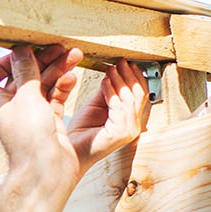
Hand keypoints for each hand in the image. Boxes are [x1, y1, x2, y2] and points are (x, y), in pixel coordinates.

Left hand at [0, 45, 147, 185]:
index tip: (20, 52)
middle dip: (39, 59)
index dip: (0, 62)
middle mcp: (11, 107)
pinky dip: (63, 85)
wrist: (47, 171)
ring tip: (75, 54)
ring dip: (56, 68)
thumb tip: (21, 48)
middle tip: (58, 46)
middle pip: (21, 75)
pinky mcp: (48, 120)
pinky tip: (73, 75)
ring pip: (41, 84)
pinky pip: (55, 96)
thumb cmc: (30, 136)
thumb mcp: (26, 96)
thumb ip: (25, 70)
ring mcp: (30, 114)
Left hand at [64, 57, 149, 172]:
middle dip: (129, 75)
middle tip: (120, 62)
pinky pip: (119, 106)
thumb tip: (113, 72)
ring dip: (120, 80)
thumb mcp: (96, 105)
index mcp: (130, 120)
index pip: (141, 94)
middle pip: (140, 93)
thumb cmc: (81, 131)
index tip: (125, 62)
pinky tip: (104, 82)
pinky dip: (112, 91)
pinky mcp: (120, 134)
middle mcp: (133, 126)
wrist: (69, 149)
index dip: (135, 76)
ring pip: (130, 97)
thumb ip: (107, 91)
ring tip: (110, 69)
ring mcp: (128, 131)